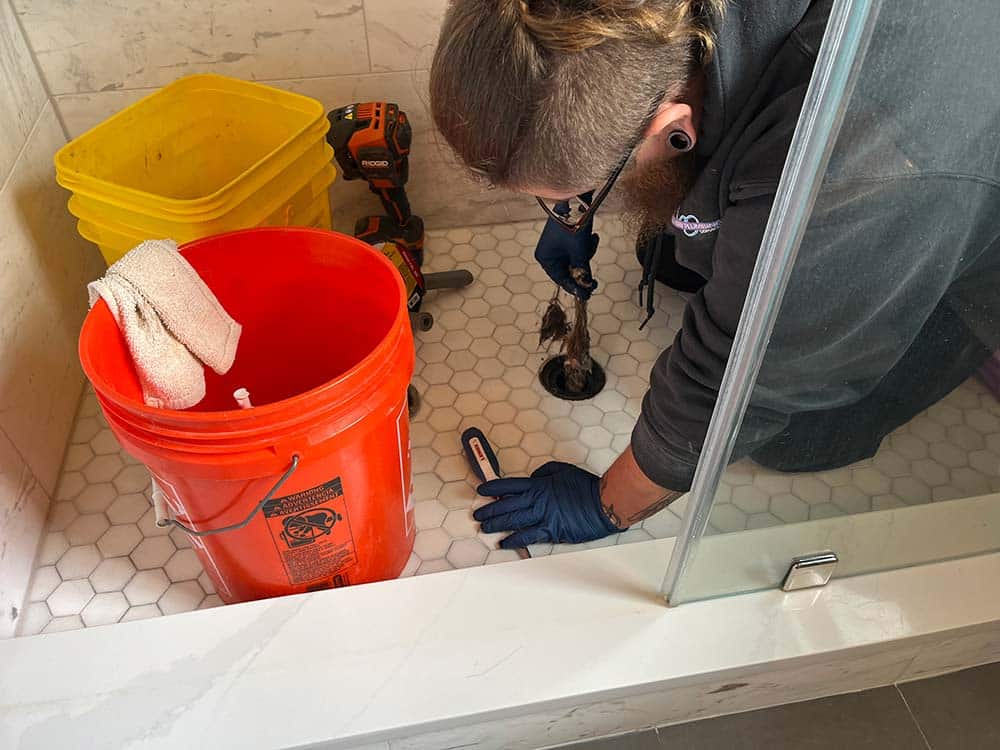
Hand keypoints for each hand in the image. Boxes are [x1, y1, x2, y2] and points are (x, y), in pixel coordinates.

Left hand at [473, 462, 623, 548]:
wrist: (602, 504)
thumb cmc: (586, 487)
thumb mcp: (563, 470)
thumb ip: (544, 472)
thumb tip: (533, 478)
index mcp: (539, 485)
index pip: (509, 486)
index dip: (493, 488)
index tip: (482, 490)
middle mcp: (537, 501)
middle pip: (506, 505)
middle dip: (489, 510)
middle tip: (478, 514)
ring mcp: (542, 517)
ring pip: (513, 521)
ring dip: (496, 524)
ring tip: (485, 527)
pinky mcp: (550, 531)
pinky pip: (527, 536)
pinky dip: (514, 540)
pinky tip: (504, 543)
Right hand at [534, 205, 599, 299]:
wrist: (577, 197)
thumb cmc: (573, 224)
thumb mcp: (580, 252)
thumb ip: (582, 273)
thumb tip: (586, 290)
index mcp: (545, 258)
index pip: (560, 279)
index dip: (574, 288)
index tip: (587, 296)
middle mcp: (549, 253)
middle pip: (569, 270)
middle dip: (582, 269)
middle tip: (593, 281)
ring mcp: (558, 245)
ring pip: (576, 260)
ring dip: (586, 254)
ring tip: (591, 242)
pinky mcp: (567, 237)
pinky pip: (578, 249)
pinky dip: (586, 245)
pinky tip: (592, 237)